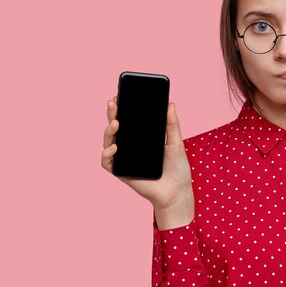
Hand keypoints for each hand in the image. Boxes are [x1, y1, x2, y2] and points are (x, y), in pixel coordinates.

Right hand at [101, 97, 194, 228]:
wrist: (177, 191)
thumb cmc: (177, 169)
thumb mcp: (176, 143)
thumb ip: (172, 124)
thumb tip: (171, 104)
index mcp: (141, 138)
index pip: (128, 120)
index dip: (121, 108)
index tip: (119, 95)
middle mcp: (130, 147)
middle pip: (116, 128)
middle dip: (112, 114)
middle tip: (113, 102)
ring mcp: (124, 159)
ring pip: (108, 142)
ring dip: (109, 131)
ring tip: (116, 123)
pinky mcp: (121, 172)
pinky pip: (107, 162)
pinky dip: (107, 154)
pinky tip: (114, 148)